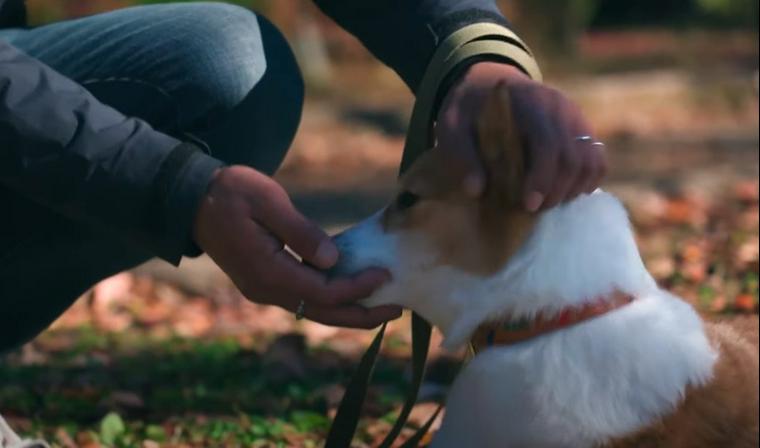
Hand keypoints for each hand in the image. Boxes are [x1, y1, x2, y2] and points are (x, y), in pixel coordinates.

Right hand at [193, 166, 401, 328]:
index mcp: (269, 271)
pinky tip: (351, 293)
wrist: (192, 200)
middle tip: (397, 309)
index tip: (385, 275)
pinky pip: (304, 299)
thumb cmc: (231, 193)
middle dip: (362, 314)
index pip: (324, 290)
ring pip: (314, 310)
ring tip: (382, 306)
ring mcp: (263, 289)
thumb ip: (300, 232)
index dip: (357, 287)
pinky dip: (330, 301)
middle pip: (323, 312)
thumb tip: (332, 259)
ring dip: (348, 312)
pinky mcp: (264, 282)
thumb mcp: (268, 202)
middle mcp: (266, 289)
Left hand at [437, 62, 606, 210]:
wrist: (487, 83)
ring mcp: (574, 116)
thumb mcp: (452, 125)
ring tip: (546, 203)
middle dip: (555, 191)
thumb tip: (476, 191)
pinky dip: (586, 181)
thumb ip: (462, 154)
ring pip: (590, 160)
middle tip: (532, 210)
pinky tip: (564, 194)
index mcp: (528, 102)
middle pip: (572, 157)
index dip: (542, 178)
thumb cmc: (468, 108)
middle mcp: (559, 107)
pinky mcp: (581, 128)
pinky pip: (597, 159)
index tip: (528, 204)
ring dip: (572, 189)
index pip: (547, 143)